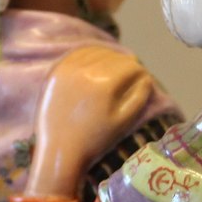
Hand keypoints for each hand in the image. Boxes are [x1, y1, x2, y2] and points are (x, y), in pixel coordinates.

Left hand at [25, 46, 152, 197]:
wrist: (60, 150)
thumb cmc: (95, 140)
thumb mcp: (124, 120)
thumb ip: (140, 95)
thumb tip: (146, 76)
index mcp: (105, 83)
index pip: (130, 65)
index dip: (140, 71)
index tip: (143, 78)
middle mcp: (86, 70)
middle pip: (114, 56)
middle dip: (126, 64)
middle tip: (131, 73)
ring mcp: (68, 68)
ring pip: (97, 52)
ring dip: (109, 57)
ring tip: (114, 68)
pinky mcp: (56, 71)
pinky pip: (77, 54)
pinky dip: (90, 56)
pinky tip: (96, 64)